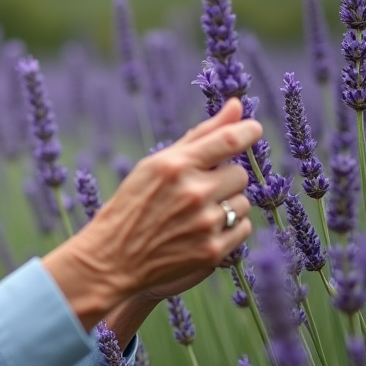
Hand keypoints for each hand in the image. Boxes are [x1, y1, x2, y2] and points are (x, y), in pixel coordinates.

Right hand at [42, 98, 258, 329]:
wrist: (112, 260)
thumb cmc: (132, 206)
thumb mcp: (155, 166)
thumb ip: (200, 136)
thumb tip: (236, 105)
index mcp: (174, 166)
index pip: (228, 140)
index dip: (247, 132)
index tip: (253, 130)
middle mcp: (193, 193)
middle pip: (239, 174)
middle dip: (224, 179)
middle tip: (199, 190)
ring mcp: (205, 223)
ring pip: (243, 202)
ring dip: (227, 205)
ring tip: (196, 214)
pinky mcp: (213, 251)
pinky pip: (243, 228)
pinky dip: (229, 229)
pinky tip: (202, 232)